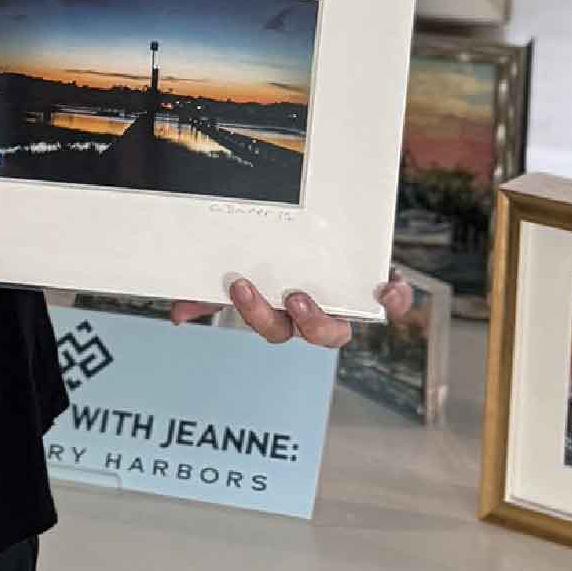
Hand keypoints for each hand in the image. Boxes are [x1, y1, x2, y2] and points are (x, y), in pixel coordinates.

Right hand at [165, 271, 414, 348]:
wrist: (339, 235)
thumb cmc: (288, 262)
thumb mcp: (252, 273)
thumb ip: (215, 293)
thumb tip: (176, 311)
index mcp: (287, 313)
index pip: (272, 327)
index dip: (256, 313)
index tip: (238, 285)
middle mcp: (318, 316)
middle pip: (308, 335)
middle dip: (295, 320)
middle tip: (285, 296)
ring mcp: (348, 307)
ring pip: (342, 330)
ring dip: (326, 320)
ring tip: (312, 296)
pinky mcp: (379, 292)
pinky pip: (395, 307)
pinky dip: (395, 300)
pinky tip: (386, 286)